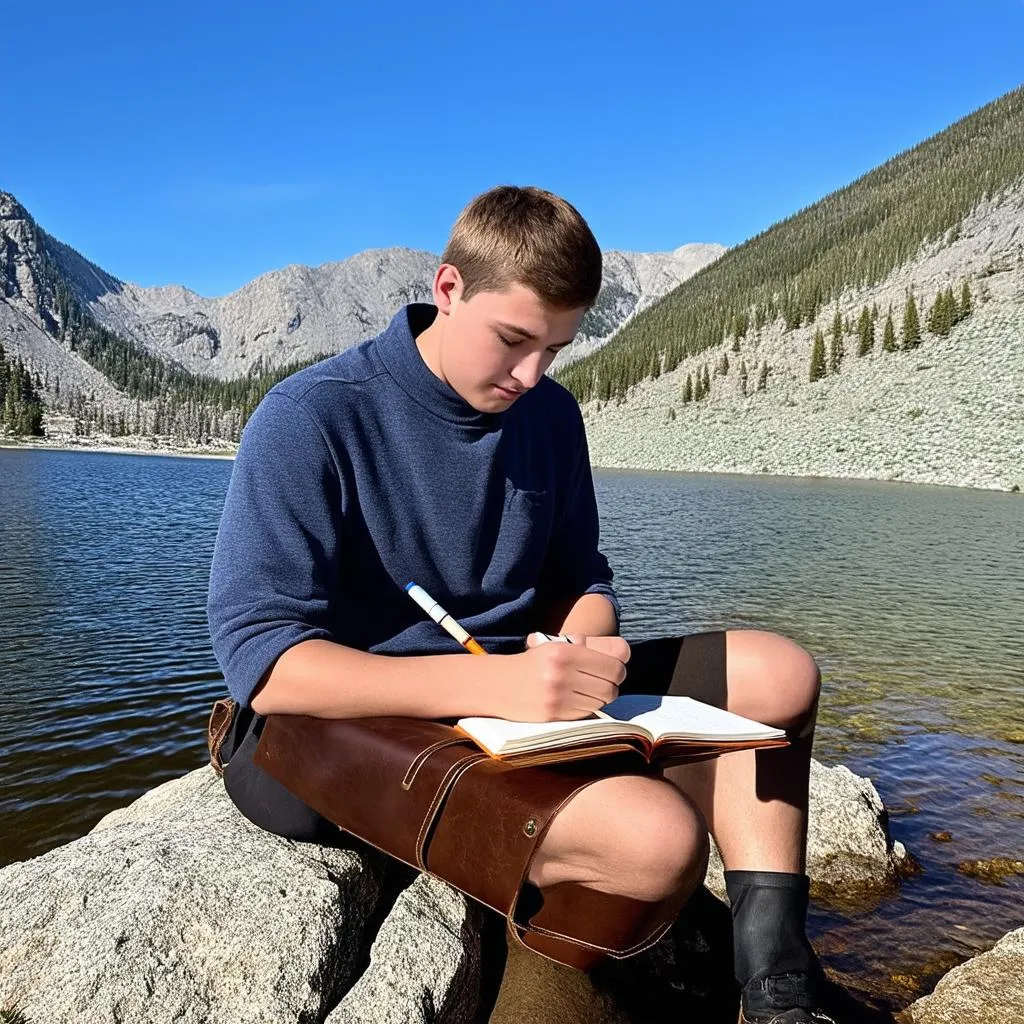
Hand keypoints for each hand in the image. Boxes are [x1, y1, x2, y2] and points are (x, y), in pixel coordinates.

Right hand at [487, 634, 630, 721]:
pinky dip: (584, 709)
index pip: (615, 663)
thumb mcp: (557, 646)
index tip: (612, 669)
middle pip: (611, 686)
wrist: (498, 684)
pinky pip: (585, 713)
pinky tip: (571, 701)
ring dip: (597, 699)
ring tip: (583, 691)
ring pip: (600, 702)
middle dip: (611, 685)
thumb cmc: (533, 663)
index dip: (618, 668)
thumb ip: (589, 648)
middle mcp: (562, 672)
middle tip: (601, 683)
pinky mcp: (553, 714)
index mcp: (565, 650)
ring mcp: (557, 695)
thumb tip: (623, 655)